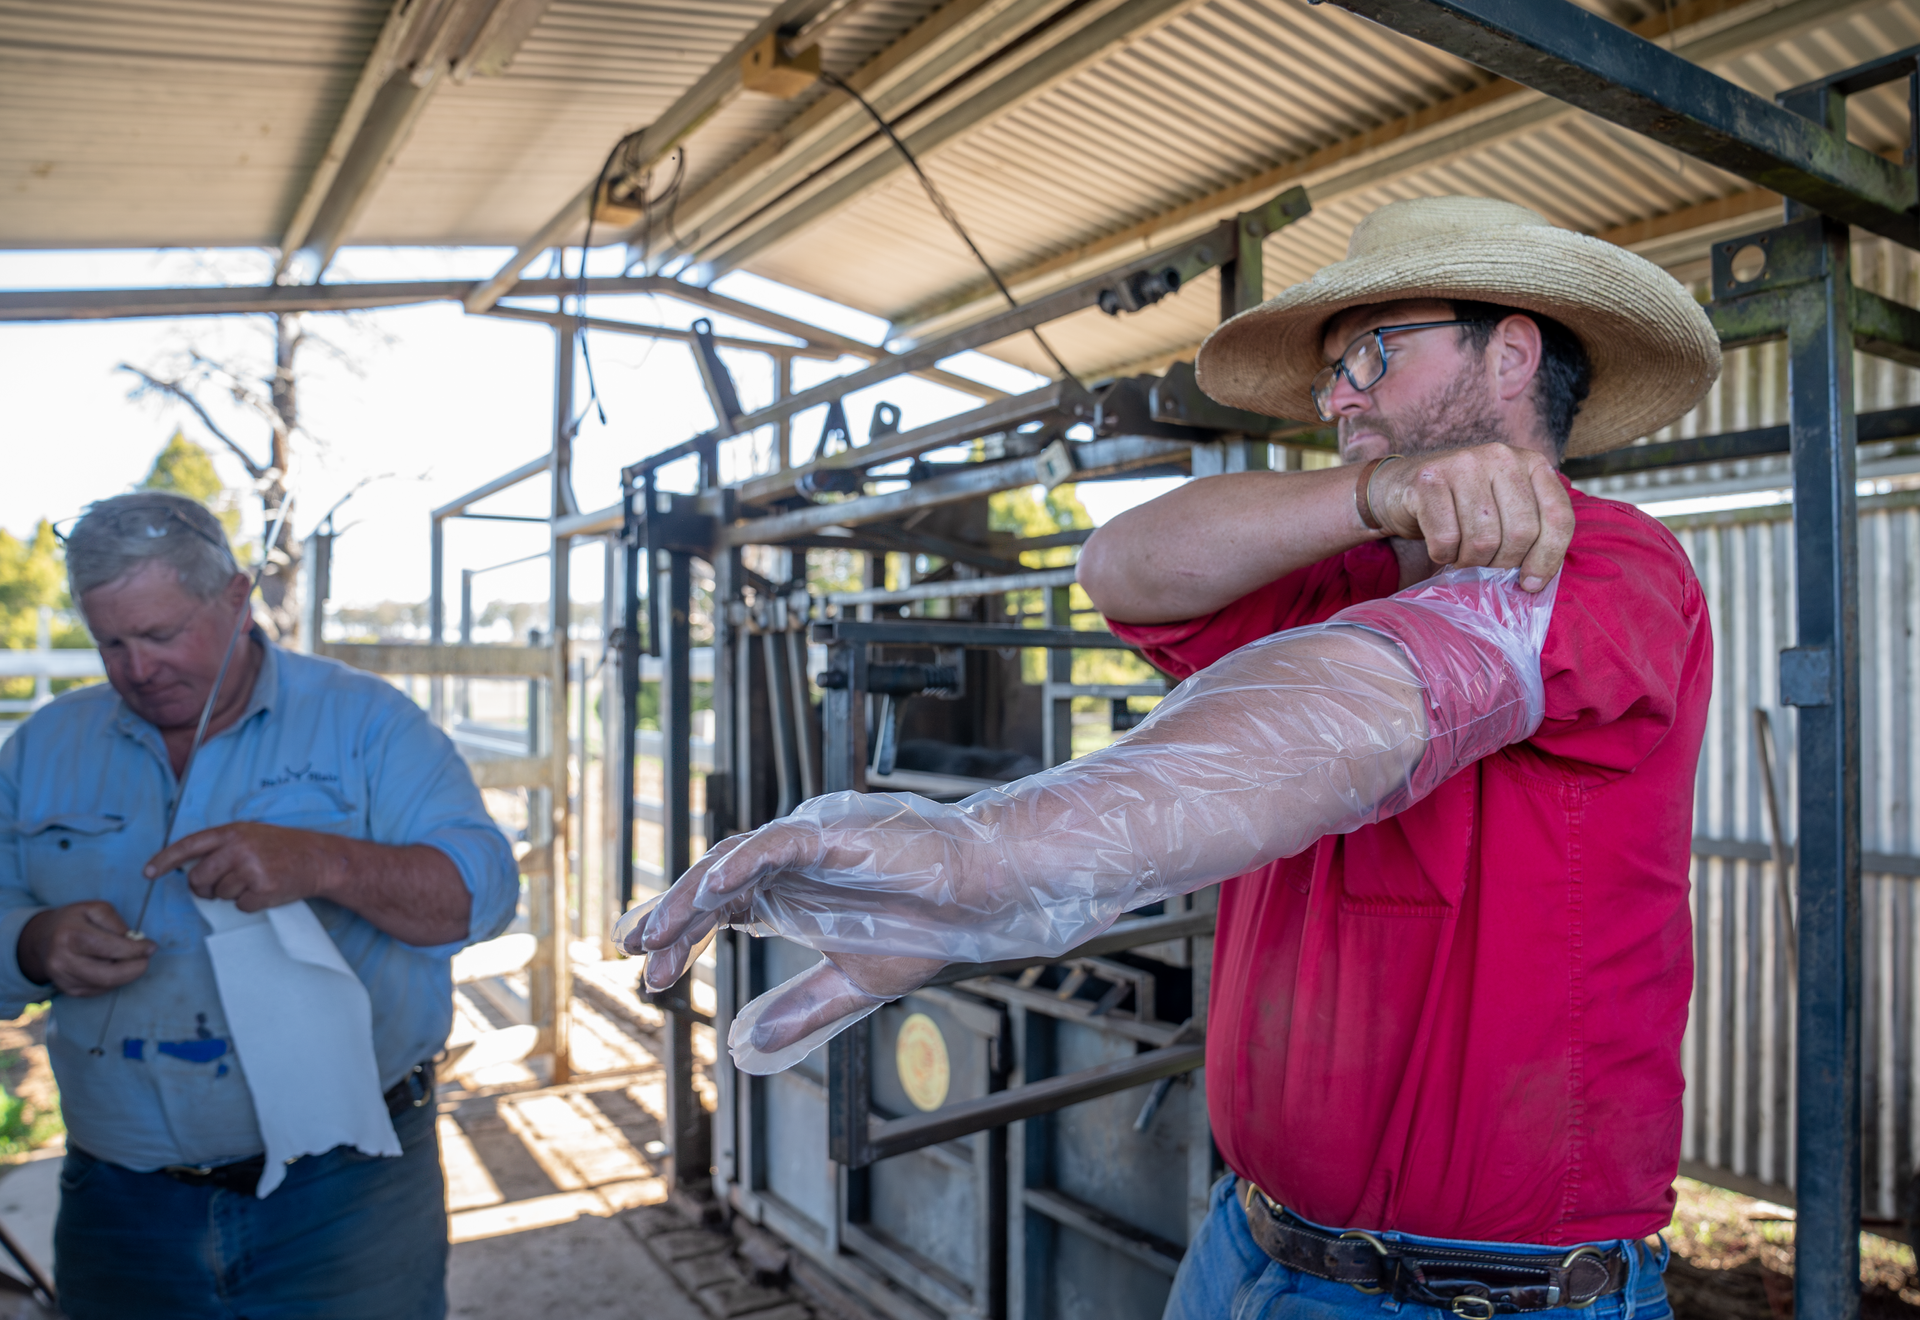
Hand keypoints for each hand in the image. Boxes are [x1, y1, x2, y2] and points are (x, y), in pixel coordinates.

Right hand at [17, 902, 155, 996]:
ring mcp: (63, 978)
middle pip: (107, 975)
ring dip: (126, 976)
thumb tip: (136, 941)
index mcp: (70, 935)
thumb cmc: (73, 920)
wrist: (42, 938)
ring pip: (104, 985)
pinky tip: (116, 969)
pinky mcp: (67, 990)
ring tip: (133, 962)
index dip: (134, 950)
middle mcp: (62, 960)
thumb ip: (116, 923)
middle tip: (146, 960)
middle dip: (134, 969)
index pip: (108, 947)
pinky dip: (113, 981)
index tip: (151, 947)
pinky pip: (98, 991)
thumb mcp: (94, 908)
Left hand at [145, 822, 344, 912]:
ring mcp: (251, 869)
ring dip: (233, 895)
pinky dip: (251, 903)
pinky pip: (240, 906)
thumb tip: (191, 869)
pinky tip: (267, 891)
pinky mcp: (262, 889)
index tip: (148, 873)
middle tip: (220, 887)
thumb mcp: (251, 836)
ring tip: (255, 882)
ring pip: (220, 895)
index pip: (188, 846)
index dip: (165, 860)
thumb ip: (222, 846)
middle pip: (199, 878)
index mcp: (232, 832)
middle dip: (205, 888)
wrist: (320, 858)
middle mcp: (238, 848)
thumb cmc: (283, 848)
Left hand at [629, 823, 948, 1060]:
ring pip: (729, 862)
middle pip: (710, 888)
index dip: (680, 939)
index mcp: (788, 895)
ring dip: (689, 896)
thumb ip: (802, 1009)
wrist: (978, 898)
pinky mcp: (826, 833)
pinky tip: (708, 892)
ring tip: (653, 932)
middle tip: (634, 953)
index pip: (716, 911)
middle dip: (669, 921)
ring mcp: (803, 844)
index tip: (650, 976)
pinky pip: (770, 845)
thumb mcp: (852, 983)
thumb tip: (748, 1046)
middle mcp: (786, 865)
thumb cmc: (928, 926)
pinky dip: (737, 865)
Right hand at [1366, 444, 1572, 591]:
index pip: (1558, 517)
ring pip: (1483, 539)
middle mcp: (1501, 456)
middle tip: (1486, 566)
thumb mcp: (1505, 508)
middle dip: (1502, 563)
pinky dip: (1443, 555)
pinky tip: (1441, 547)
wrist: (1400, 486)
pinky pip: (1446, 538)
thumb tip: (1536, 581)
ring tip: (1462, 555)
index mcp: (1531, 462)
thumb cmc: (1460, 505)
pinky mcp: (1429, 479)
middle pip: (1520, 532)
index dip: (1548, 558)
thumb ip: (1530, 530)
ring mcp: (1464, 463)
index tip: (1531, 584)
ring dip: (1471, 561)